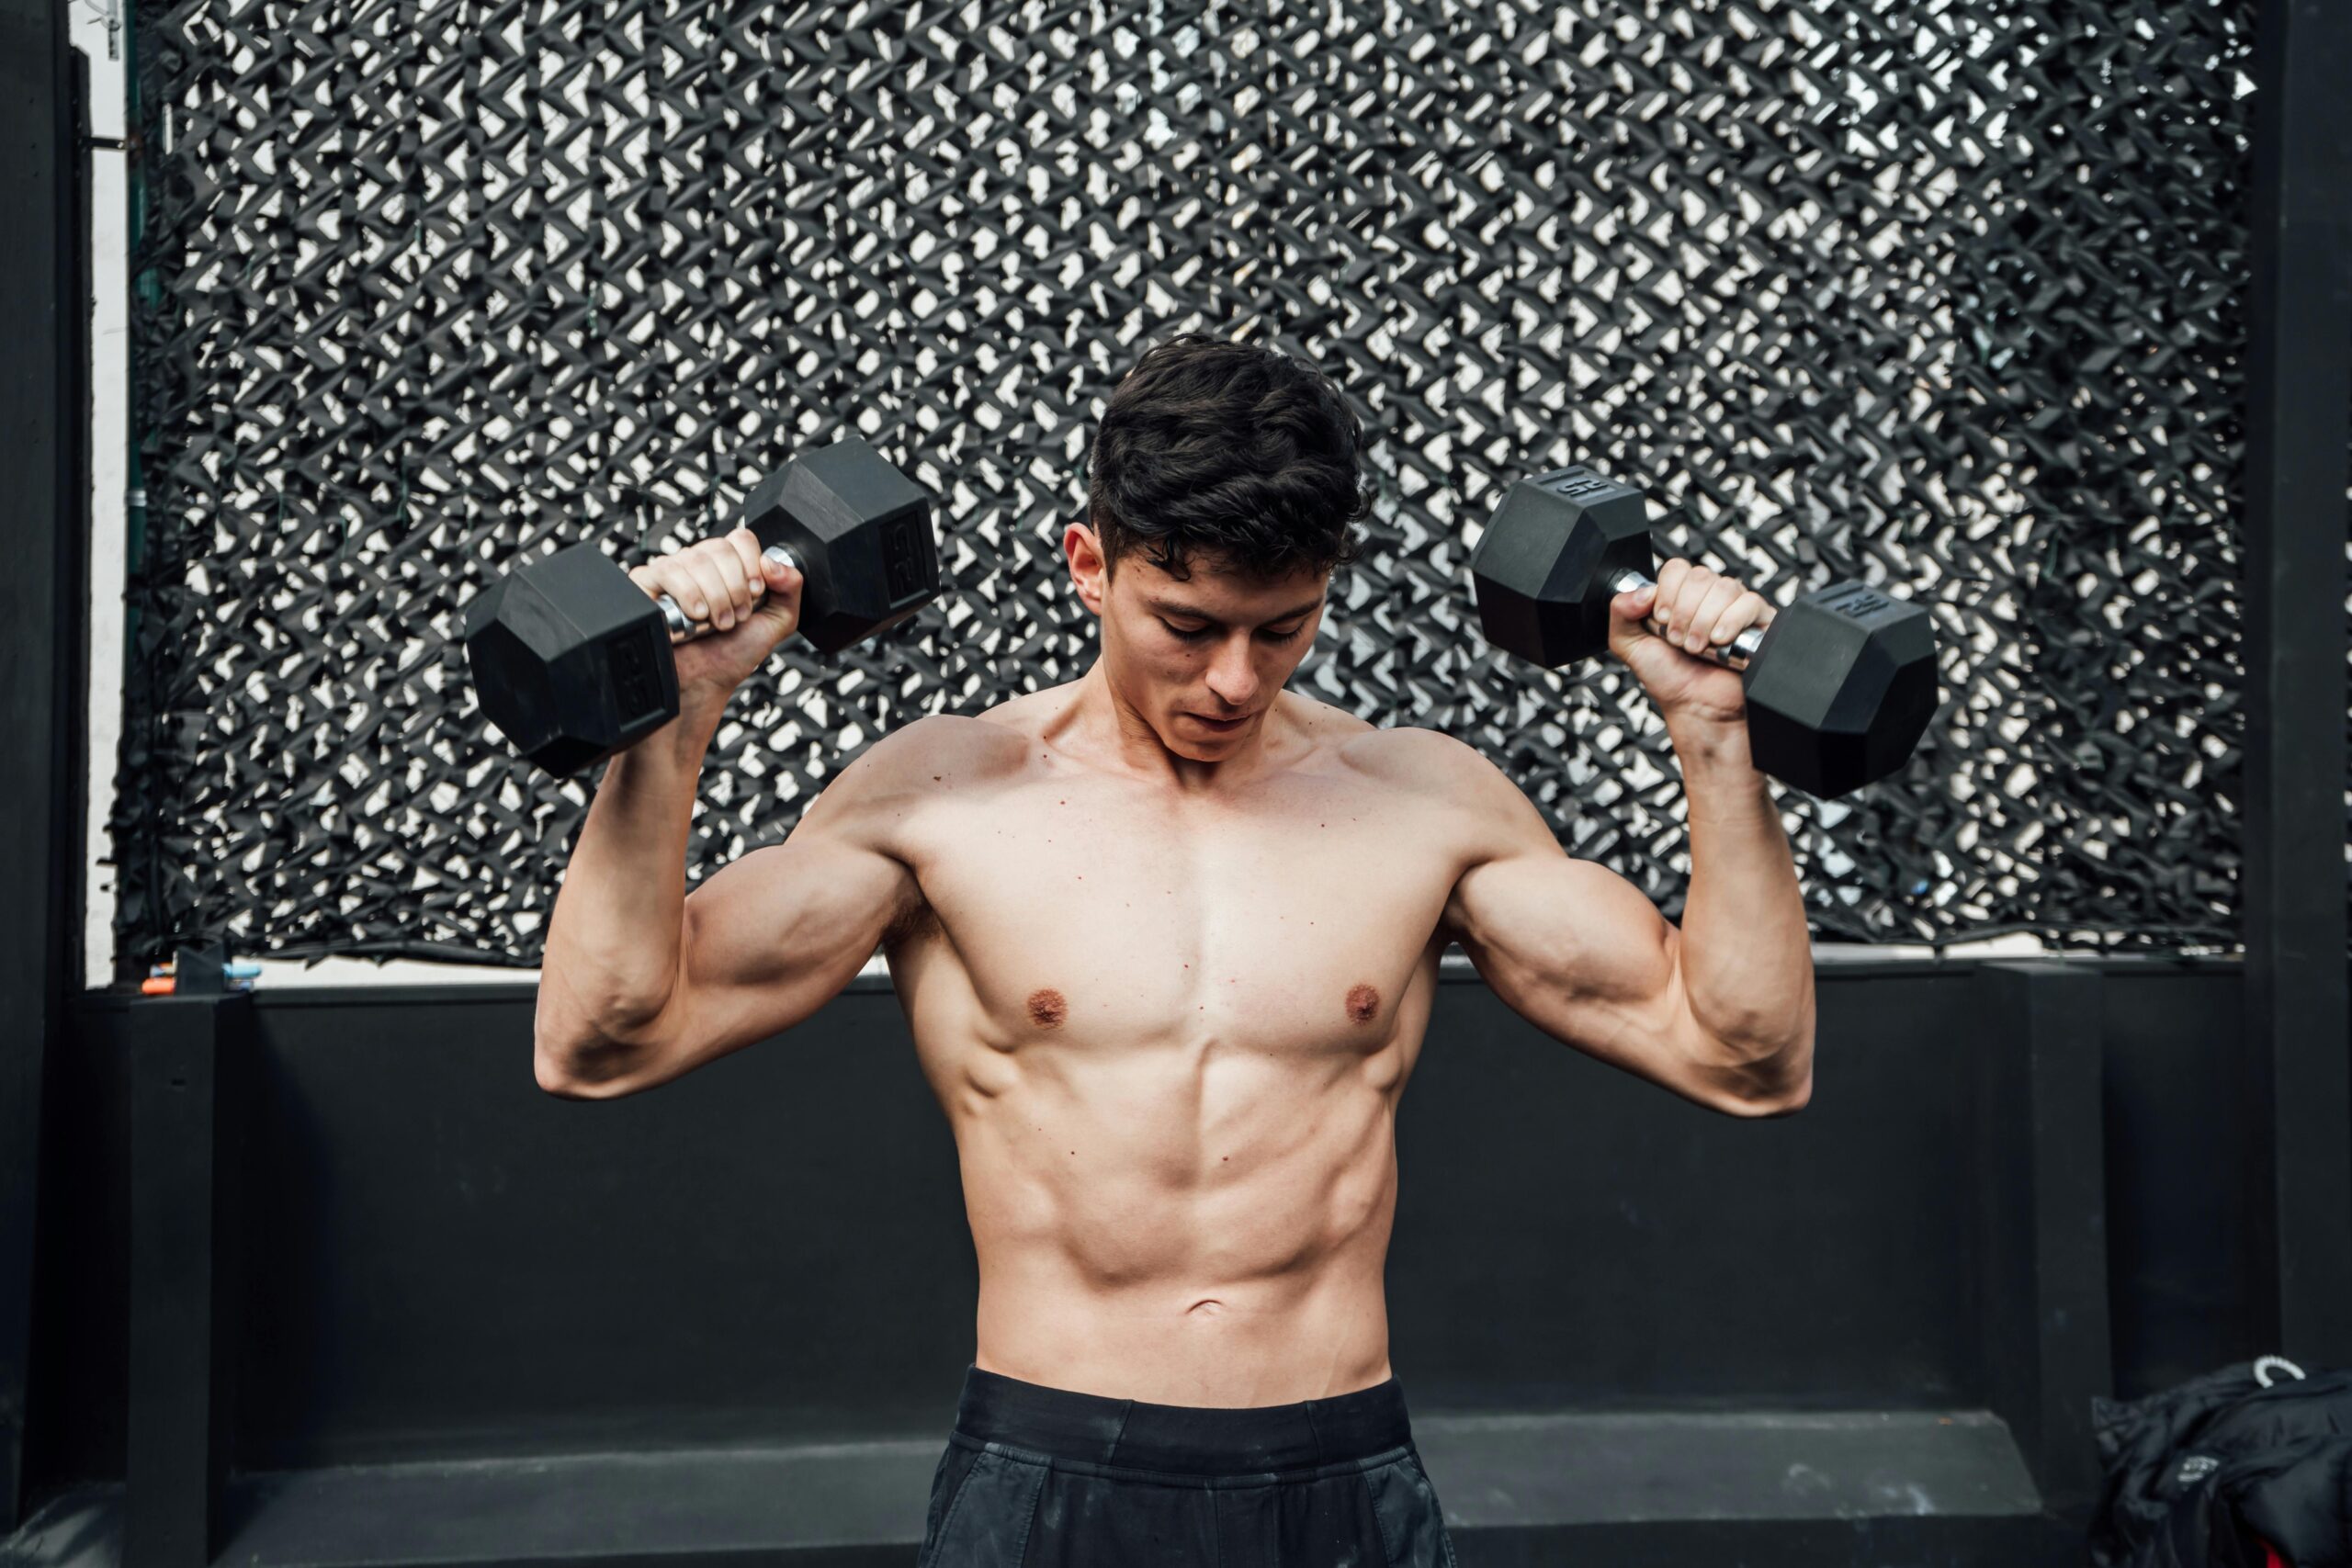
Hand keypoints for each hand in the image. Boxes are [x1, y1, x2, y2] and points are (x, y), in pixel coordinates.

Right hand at [625, 527, 803, 706]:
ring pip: (696, 559)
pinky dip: (688, 594)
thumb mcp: (776, 621)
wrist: (705, 683)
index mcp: (728, 566)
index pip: (740, 539)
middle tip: (735, 617)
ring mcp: (673, 572)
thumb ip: (790, 588)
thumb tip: (772, 561)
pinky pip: (666, 570)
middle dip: (735, 588)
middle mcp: (700, 564)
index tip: (755, 595)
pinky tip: (695, 616)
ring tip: (716, 623)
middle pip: (719, 548)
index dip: (751, 565)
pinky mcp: (646, 583)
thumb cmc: (733, 653)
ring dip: (715, 597)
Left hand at [1605, 558, 1773, 728]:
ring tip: (1698, 648)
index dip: (1668, 593)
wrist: (1696, 708)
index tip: (1662, 620)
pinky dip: (1731, 622)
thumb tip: (1643, 590)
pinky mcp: (1758, 620)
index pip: (1677, 569)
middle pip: (1700, 577)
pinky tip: (1720, 643)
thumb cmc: (1669, 678)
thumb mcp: (1630, 645)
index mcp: (1680, 596)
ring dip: (1705, 622)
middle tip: (1679, 641)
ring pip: (1724, 588)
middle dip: (1684, 613)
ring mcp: (1734, 607)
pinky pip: (1750, 602)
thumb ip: (1621, 612)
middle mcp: (1708, 597)